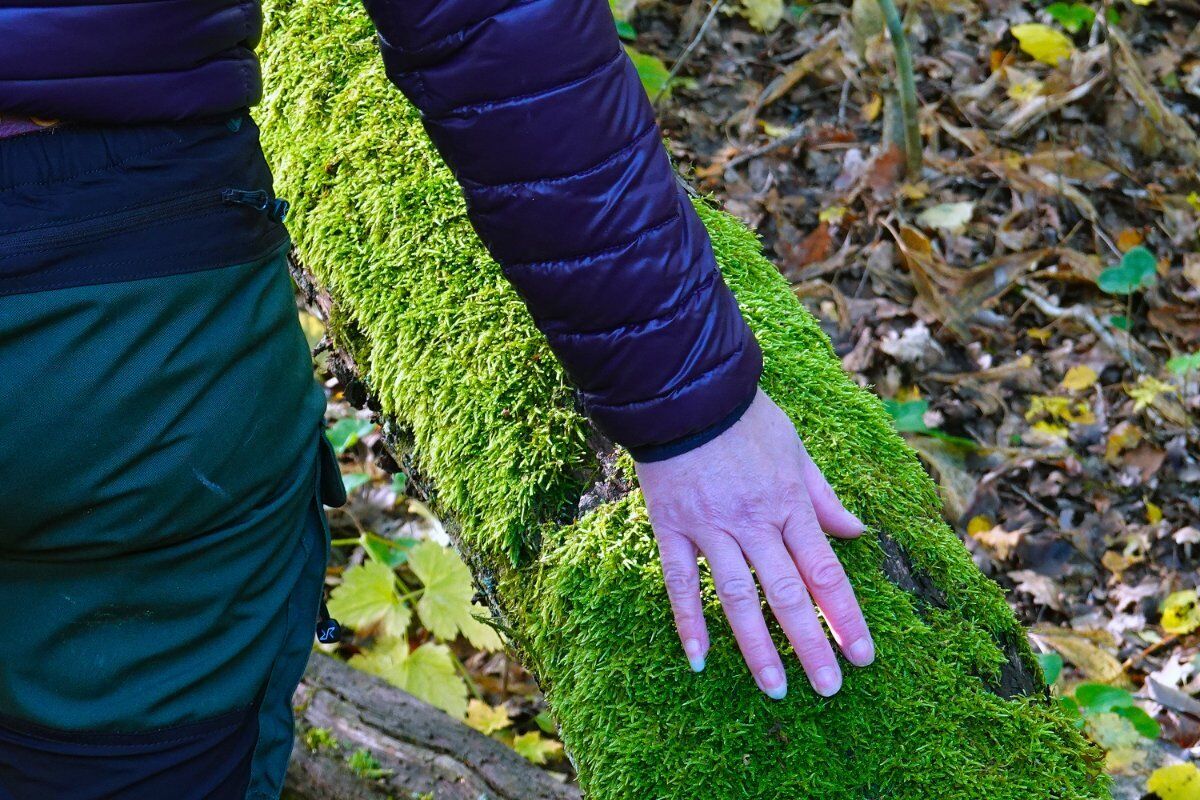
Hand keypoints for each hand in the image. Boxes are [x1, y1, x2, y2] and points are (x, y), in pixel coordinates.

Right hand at [635, 388, 873, 698]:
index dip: (846, 616)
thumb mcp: (796, 448)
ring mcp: (711, 528)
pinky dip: (688, 620)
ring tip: (775, 689)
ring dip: (757, 646)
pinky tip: (699, 658)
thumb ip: (824, 496)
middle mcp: (754, 523)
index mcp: (789, 505)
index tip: (864, 656)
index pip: (825, 572)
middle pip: (787, 594)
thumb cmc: (744, 419)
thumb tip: (858, 532)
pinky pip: (679, 582)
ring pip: (737, 597)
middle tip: (830, 689)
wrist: (684, 393)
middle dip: (811, 644)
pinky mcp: (672, 529)